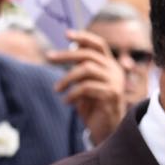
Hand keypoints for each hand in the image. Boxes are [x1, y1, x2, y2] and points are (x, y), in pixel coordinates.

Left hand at [48, 29, 125, 144]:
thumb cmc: (93, 107)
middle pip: (88, 55)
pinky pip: (87, 87)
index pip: (98, 45)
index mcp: (109, 65)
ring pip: (86, 69)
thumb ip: (80, 70)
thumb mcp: (84, 86)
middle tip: (48, 58)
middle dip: (66, 55)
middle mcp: (115, 70)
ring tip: (56, 89)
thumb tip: (67, 52)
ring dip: (67, 78)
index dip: (84, 37)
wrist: (106, 130)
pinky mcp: (111, 94)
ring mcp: (115, 82)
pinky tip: (66, 101)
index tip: (66, 34)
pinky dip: (72, 93)